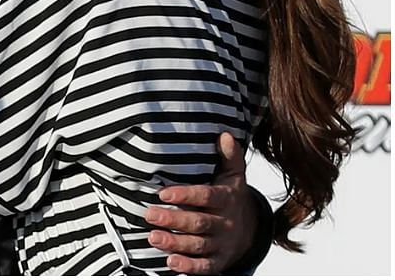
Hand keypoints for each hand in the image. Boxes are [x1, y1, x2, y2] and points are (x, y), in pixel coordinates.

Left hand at [145, 133, 255, 273]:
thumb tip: (225, 135)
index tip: (163, 192)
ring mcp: (221, 244)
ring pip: (199, 245)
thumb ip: (230, 157)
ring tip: (153, 238)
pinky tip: (171, 262)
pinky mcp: (218, 261)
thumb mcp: (234, 176)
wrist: (251, 229)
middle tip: (150, 215)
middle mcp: (224, 223)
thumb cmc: (231, 197)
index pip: (207, 196)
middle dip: (174, 219)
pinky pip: (205, 267)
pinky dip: (189, 267)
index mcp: (226, 199)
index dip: (186, 195)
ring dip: (175, 243)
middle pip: (199, 223)